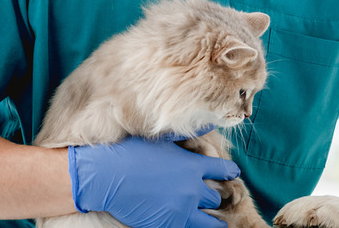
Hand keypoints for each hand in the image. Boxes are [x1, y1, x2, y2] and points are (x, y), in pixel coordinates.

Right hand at [68, 136, 239, 227]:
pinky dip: (189, 226)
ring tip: (218, 225)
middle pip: (215, 198)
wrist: (106, 175)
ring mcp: (181, 210)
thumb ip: (189, 134)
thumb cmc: (132, 152)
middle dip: (213, 197)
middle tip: (211, 197)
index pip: (225, 170)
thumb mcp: (163, 138)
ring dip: (212, 222)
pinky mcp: (167, 224)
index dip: (229, 171)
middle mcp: (192, 189)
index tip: (232, 173)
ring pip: (210, 223)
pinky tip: (188, 224)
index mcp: (193, 166)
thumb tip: (211, 121)